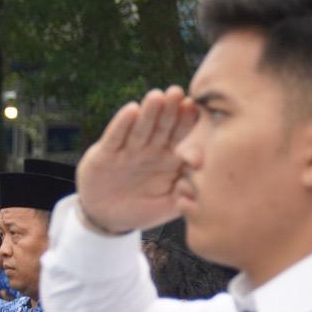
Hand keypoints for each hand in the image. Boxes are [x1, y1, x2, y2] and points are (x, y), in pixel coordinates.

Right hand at [76, 85, 197, 233]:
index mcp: (169, 159)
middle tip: (177, 92)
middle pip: (162, 126)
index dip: (188, 121)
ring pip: (140, 129)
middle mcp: (149, 150)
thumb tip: (207, 178)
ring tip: (156, 96)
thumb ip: (187, 191)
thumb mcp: (168, 205)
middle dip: (169, 109)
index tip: (194, 107)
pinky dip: (121, 125)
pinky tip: (130, 110)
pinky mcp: (104, 155)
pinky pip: (115, 138)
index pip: (181, 136)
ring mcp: (127, 151)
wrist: (106, 219)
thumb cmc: (141, 210)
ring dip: (148, 112)